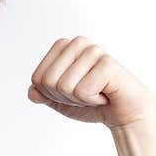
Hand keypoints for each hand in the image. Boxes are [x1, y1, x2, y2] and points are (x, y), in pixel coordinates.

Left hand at [27, 36, 155, 128]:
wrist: (124, 113)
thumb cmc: (94, 103)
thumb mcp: (61, 101)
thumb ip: (42, 95)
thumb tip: (32, 92)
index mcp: (64, 47)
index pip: (37, 78)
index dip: (51, 95)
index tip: (73, 93)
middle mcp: (78, 43)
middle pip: (48, 81)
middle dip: (65, 97)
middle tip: (86, 95)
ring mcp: (93, 50)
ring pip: (64, 86)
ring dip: (80, 100)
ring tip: (97, 93)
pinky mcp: (107, 63)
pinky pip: (82, 91)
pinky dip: (93, 101)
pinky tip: (105, 94)